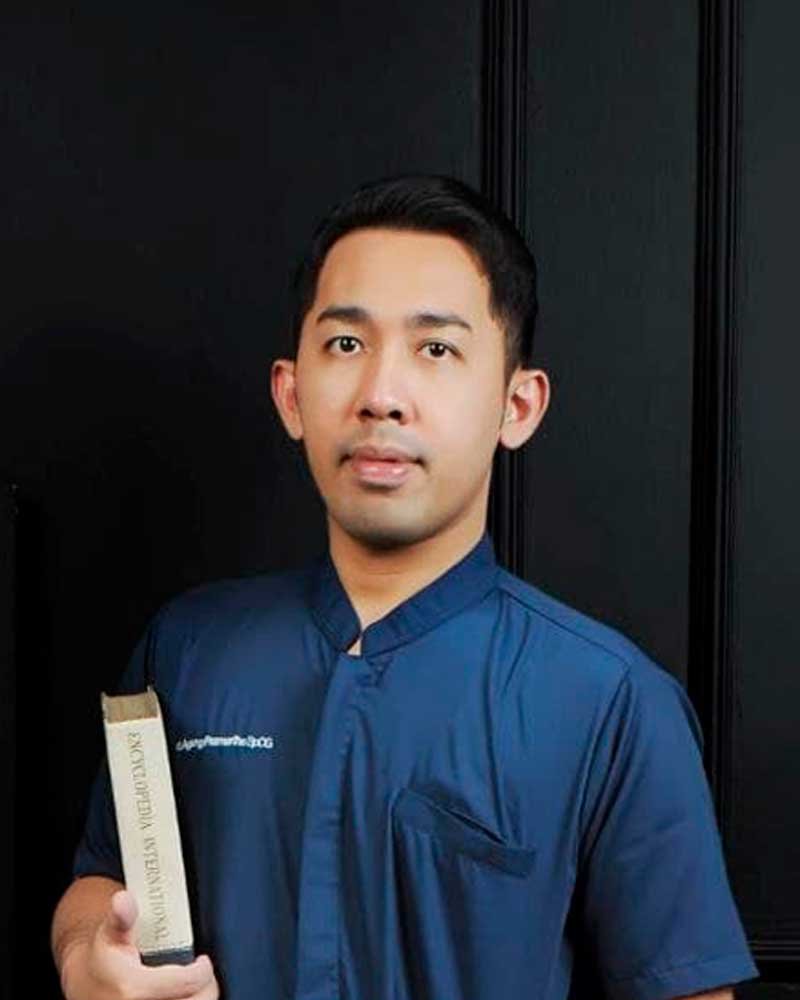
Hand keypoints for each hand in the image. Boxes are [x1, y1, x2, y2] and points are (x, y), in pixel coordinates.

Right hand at [61, 889, 218, 999]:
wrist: (87, 987)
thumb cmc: (104, 960)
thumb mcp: (110, 933)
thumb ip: (122, 916)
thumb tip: (122, 899)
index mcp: (134, 988)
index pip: (187, 983)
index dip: (202, 971)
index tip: (203, 961)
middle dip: (204, 987)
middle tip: (201, 974)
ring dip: (197, 997)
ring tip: (192, 985)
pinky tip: (182, 995)